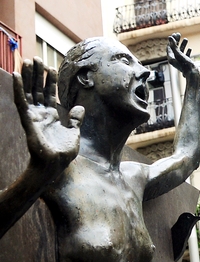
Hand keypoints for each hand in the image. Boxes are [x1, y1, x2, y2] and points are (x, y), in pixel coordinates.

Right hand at [13, 58, 82, 172]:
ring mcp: (33, 116)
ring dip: (28, 76)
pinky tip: (17, 76)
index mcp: (51, 116)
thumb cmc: (63, 152)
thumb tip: (80, 107)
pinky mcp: (28, 120)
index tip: (51, 67)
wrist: (56, 165)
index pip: (49, 93)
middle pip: (37, 89)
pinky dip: (19, 89)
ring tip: (28, 61)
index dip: (50, 80)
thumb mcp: (74, 133)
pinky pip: (22, 102)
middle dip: (37, 74)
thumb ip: (75, 120)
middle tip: (37, 58)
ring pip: (29, 92)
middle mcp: (41, 114)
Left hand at [167, 33, 198, 76]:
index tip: (175, 34)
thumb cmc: (186, 65)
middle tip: (179, 34)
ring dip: (183, 45)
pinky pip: (186, 56)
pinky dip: (187, 51)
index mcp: (171, 58)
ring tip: (186, 39)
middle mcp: (175, 60)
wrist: (194, 74)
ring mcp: (181, 62)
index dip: (172, 40)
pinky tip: (190, 48)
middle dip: (177, 41)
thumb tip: (170, 37)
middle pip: (174, 48)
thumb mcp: (179, 54)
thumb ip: (174, 46)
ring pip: (180, 51)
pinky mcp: (186, 63)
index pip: (169, 47)